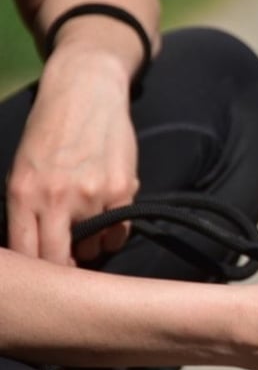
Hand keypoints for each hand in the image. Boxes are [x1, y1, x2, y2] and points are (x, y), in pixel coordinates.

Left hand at [6, 45, 138, 264]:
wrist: (86, 91)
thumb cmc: (50, 130)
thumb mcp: (22, 168)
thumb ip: (26, 208)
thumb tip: (37, 247)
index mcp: (23, 194)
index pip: (26, 255)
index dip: (37, 275)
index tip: (43, 278)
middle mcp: (57, 199)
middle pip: (58, 260)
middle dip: (63, 269)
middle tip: (67, 264)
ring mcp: (93, 195)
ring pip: (94, 247)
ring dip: (91, 246)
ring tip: (88, 227)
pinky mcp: (123, 189)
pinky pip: (120, 231)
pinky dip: (114, 233)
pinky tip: (107, 218)